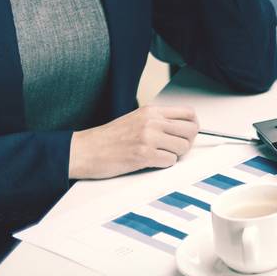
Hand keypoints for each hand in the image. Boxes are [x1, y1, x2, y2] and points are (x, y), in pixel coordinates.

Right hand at [69, 105, 199, 179]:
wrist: (84, 150)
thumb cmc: (108, 138)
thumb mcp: (136, 119)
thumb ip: (158, 121)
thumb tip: (181, 129)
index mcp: (152, 111)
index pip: (189, 113)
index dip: (192, 126)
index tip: (186, 135)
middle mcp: (153, 121)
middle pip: (191, 130)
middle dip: (187, 142)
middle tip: (174, 148)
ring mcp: (149, 137)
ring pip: (183, 147)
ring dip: (175, 154)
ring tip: (160, 155)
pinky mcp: (144, 155)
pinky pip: (170, 161)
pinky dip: (164, 164)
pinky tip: (151, 162)